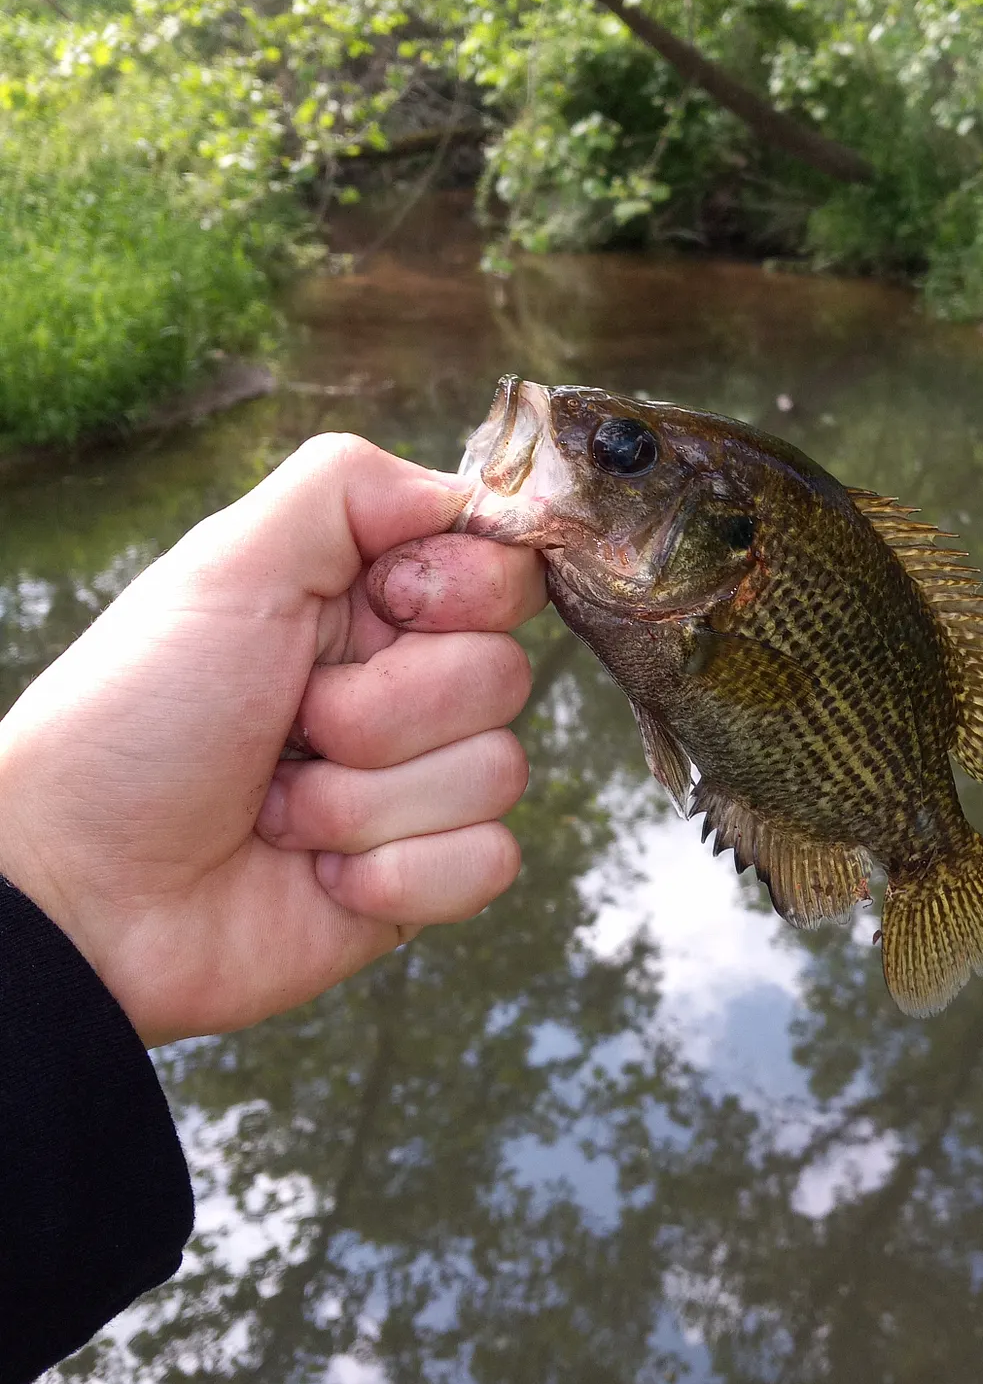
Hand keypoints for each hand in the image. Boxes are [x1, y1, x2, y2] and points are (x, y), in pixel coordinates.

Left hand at [0, 434, 547, 1045]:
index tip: (382, 606)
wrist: (78, 893)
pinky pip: (489, 863)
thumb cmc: (133, 722)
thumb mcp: (228, 567)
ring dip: (367, 800)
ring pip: (498, 773)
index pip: (502, 572)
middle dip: (385, 711)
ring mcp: (415, 789)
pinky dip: (397, 875)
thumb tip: (475, 495)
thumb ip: (349, 489)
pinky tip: (317, 879)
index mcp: (366, 604)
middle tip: (291, 726)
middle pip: (504, 674)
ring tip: (276, 812)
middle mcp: (401, 690)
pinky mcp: (421, 880)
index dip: (463, 592)